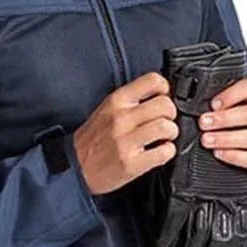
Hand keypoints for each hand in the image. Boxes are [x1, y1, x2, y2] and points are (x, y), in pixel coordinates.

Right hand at [72, 72, 178, 195]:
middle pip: (165, 105)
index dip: (165, 88)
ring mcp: (126, 141)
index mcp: (116, 101)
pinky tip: (159, 151)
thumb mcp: (106, 109)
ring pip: (167, 127)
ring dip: (171, 133)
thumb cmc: (92, 139)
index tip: (163, 96)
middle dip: (171, 113)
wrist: (75, 166)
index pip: (152, 81)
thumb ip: (130, 100)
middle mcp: (121, 119)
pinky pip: (164, 152)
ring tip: (164, 137)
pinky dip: (167, 151)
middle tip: (166, 120)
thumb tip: (159, 94)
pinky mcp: (132, 163)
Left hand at [196, 78, 246, 185]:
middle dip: (224, 119)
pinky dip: (236, 156)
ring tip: (207, 140)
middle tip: (203, 123)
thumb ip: (213, 108)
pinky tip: (220, 154)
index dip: (231, 95)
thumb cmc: (231, 132)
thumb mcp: (223, 115)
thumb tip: (189, 103)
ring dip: (227, 138)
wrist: (243, 161)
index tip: (213, 104)